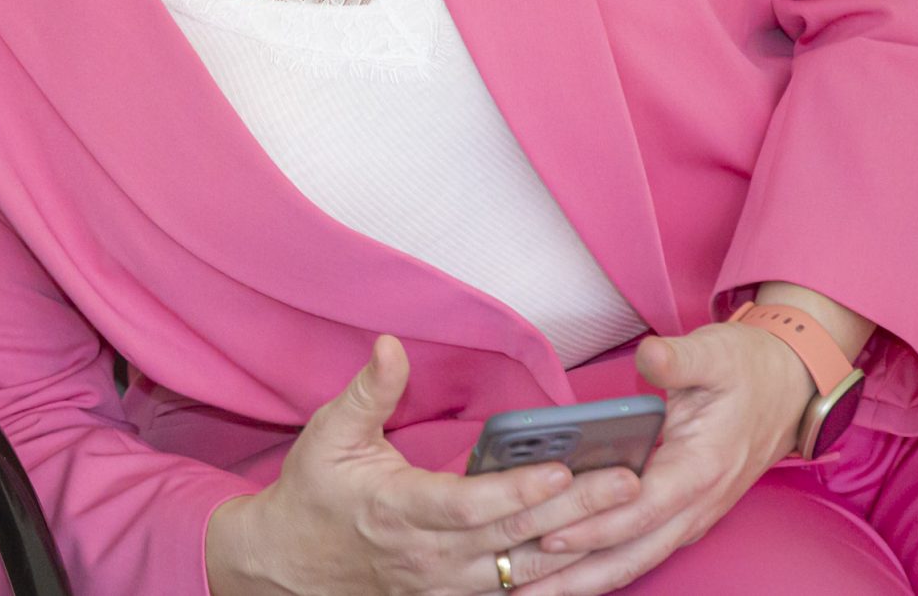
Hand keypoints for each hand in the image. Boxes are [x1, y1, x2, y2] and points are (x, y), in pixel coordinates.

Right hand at [207, 337, 638, 594]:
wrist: (290, 563)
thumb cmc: (313, 492)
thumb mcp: (329, 433)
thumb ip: (369, 392)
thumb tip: (391, 345)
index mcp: (396, 509)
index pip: (467, 505)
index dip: (515, 490)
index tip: (558, 467)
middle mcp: (429, 555)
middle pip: (514, 537)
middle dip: (575, 509)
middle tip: (627, 481)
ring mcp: (446, 585)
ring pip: (526, 569)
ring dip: (579, 542)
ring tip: (627, 511)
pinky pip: (519, 592)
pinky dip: (562, 575)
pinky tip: (600, 553)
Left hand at [514, 324, 810, 594]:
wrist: (792, 390)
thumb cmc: (749, 371)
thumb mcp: (715, 354)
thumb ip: (678, 359)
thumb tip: (650, 354)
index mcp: (701, 467)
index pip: (642, 508)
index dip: (596, 525)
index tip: (549, 534)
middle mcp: (698, 503)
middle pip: (634, 552)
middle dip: (578, 572)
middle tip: (520, 581)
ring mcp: (693, 516)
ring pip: (638, 560)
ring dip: (587, 580)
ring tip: (531, 591)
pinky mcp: (684, 516)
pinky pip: (642, 550)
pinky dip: (604, 566)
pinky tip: (566, 574)